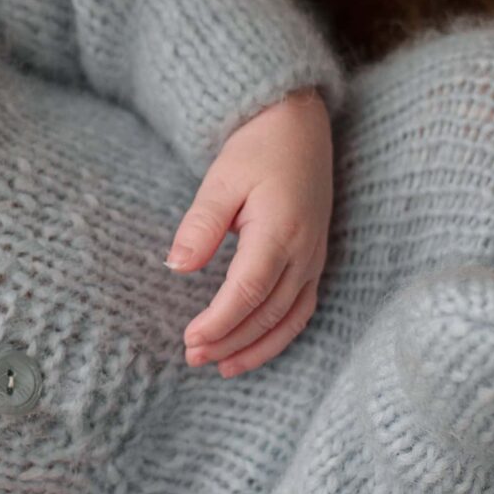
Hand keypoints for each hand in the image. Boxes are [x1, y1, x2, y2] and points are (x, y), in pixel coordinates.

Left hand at [166, 86, 334, 377]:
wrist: (299, 126)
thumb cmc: (257, 149)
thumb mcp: (220, 179)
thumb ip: (200, 225)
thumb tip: (177, 267)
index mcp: (281, 230)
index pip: (248, 291)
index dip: (219, 321)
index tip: (189, 338)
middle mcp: (305, 252)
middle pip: (267, 313)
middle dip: (229, 341)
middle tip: (191, 357)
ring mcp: (315, 259)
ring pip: (288, 320)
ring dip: (254, 348)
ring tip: (219, 367)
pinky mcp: (316, 262)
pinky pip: (301, 311)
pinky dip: (278, 337)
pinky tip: (251, 349)